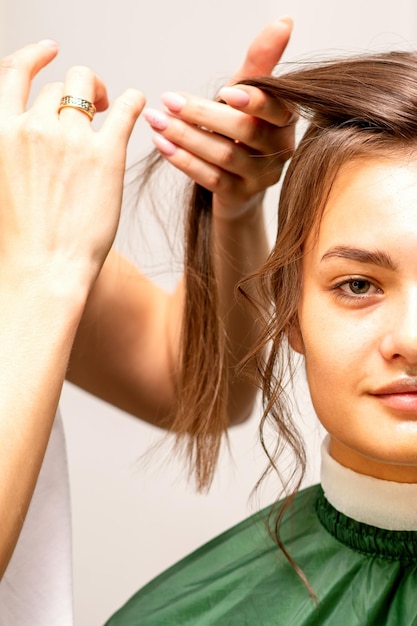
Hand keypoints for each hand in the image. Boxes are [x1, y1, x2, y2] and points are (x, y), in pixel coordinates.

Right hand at [0, 41, 144, 296]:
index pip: (16, 74)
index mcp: (2, 132)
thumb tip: (33, 137)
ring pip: (88, 88)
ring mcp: (71, 138)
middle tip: (94, 103)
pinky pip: (126, 108)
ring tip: (111, 109)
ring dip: (101, 93)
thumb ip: (15, 150)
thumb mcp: (4, 182)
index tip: (51, 51)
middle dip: (78, 88)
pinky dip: (134, 101)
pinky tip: (139, 104)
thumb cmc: (23, 240)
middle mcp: (34, 126)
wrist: (44, 270)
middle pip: (60, 84)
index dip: (36, 57)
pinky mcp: (107, 155)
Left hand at [143, 18, 295, 219]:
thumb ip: (260, 64)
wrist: (237, 185)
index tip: (226, 90)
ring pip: (225, 156)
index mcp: (286, 121)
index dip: (255, 101)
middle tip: (169, 100)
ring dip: (187, 137)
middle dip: (204, 114)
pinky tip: (162, 146)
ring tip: (157, 121)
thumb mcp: (247, 96)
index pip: (275, 109)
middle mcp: (280, 151)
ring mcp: (261, 178)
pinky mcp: (240, 197)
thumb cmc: (239, 132)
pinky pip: (211, 179)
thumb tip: (284, 21)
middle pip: (245, 131)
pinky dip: (185, 162)